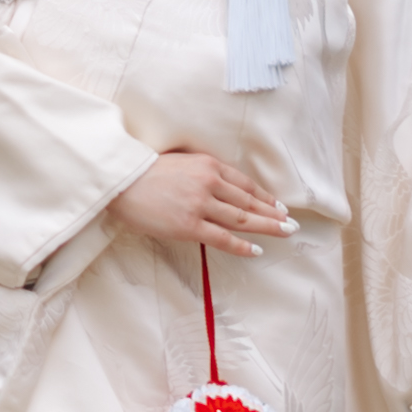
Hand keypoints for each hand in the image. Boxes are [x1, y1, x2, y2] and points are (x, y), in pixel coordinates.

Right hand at [106, 145, 296, 255]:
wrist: (121, 181)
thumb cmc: (146, 172)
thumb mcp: (181, 162)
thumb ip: (203, 172)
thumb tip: (224, 187)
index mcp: (207, 164)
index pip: (244, 183)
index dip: (264, 196)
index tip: (277, 205)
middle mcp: (208, 183)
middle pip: (249, 201)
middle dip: (273, 213)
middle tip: (290, 223)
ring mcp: (200, 205)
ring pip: (242, 219)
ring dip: (266, 227)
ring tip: (283, 233)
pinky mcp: (189, 226)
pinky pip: (222, 238)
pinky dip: (242, 245)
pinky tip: (256, 249)